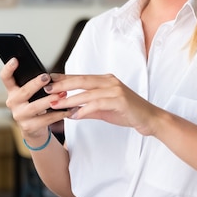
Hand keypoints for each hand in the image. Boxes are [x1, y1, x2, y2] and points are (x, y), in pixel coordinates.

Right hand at [0, 58, 68, 138]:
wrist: (34, 129)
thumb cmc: (34, 105)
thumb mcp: (32, 94)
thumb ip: (35, 85)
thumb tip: (49, 76)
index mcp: (12, 91)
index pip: (5, 78)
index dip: (8, 68)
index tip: (15, 60)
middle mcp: (13, 103)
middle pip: (24, 91)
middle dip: (36, 84)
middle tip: (47, 77)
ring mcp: (19, 115)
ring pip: (35, 106)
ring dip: (50, 100)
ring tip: (62, 94)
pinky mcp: (28, 127)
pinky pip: (45, 119)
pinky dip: (58, 114)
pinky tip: (67, 110)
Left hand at [46, 73, 164, 136]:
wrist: (149, 119)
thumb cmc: (127, 112)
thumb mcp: (104, 110)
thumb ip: (87, 109)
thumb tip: (70, 112)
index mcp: (105, 80)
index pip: (80, 77)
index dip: (64, 78)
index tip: (48, 80)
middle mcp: (109, 81)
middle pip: (81, 81)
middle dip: (63, 85)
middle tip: (47, 89)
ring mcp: (115, 89)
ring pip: (87, 93)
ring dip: (70, 99)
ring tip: (56, 104)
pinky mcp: (120, 100)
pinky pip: (98, 104)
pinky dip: (85, 109)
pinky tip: (75, 115)